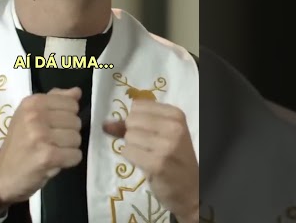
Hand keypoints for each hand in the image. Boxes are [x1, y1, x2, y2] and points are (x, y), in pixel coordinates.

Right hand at [0, 87, 82, 215]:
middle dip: (68, 134)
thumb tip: (77, 92)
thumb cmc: (20, 143)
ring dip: (69, 148)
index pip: (71, 104)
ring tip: (52, 151)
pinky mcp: (47, 155)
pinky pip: (75, 155)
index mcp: (33, 102)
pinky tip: (55, 161)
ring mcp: (41, 135)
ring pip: (77, 138)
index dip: (68, 117)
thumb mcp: (32, 115)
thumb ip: (55, 101)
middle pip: (76, 122)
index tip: (53, 126)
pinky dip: (69, 161)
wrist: (3, 173)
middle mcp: (35, 115)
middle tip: (52, 141)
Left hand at [103, 100, 198, 222]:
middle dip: (134, 134)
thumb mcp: (159, 135)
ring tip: (149, 156)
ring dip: (133, 147)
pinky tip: (146, 164)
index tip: (150, 132)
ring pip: (128, 136)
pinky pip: (127, 151)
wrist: (191, 190)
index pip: (137, 106)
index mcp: (176, 114)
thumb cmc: (173, 159)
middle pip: (131, 120)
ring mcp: (166, 145)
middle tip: (150, 147)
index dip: (137, 121)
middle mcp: (174, 126)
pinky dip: (132, 158)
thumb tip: (105, 123)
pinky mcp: (157, 163)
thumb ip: (131, 126)